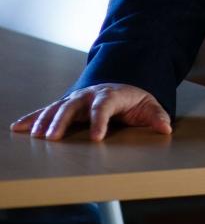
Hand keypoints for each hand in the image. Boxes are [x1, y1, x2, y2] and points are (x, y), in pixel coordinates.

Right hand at [11, 84, 171, 141]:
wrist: (120, 85)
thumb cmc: (133, 99)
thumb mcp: (148, 105)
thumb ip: (156, 116)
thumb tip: (166, 127)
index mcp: (110, 95)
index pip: (104, 107)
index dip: (100, 122)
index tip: (97, 139)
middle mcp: (89, 95)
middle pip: (73, 106)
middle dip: (62, 121)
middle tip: (54, 138)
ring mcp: (75, 99)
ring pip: (57, 108)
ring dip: (45, 121)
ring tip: (37, 137)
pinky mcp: (64, 105)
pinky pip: (46, 111)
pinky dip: (32, 118)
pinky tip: (18, 127)